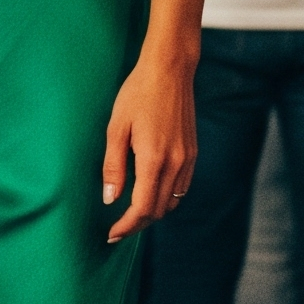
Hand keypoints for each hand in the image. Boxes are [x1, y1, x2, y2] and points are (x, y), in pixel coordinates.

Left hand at [101, 50, 195, 243]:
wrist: (170, 70)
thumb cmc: (137, 94)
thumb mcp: (116, 128)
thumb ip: (113, 166)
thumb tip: (110, 199)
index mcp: (154, 159)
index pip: (142, 207)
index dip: (126, 226)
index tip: (112, 234)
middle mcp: (176, 163)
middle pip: (158, 210)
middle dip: (138, 224)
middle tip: (118, 228)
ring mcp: (187, 159)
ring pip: (172, 202)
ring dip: (152, 213)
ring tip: (131, 215)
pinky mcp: (192, 153)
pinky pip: (181, 188)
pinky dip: (165, 198)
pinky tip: (150, 194)